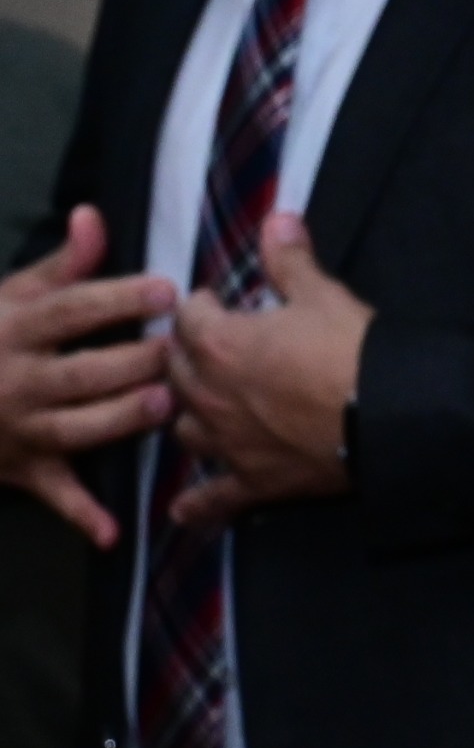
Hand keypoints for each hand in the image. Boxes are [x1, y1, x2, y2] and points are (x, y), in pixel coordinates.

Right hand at [0, 206, 177, 546]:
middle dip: (134, 364)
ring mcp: (21, 428)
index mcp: (17, 330)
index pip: (71, 310)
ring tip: (164, 406)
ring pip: (76, 428)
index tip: (167, 290)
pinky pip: (54, 494)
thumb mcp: (11, 295)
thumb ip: (62, 263)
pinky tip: (113, 532)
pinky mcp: (24, 468)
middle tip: (183, 354)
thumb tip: (94, 216)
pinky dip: (82, 516)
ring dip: (119, 421)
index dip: (118, 299)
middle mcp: (19, 380)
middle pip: (82, 372)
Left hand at [161, 215, 370, 529]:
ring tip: (207, 405)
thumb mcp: (325, 295)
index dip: (202, 307)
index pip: (187, 318)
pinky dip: (197, 503)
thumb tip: (277, 217)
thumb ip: (291, 261)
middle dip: (189, 356)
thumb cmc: (353, 350)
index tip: (217, 303)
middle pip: (176, 372)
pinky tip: (185, 509)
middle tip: (214, 348)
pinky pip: (211, 497)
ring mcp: (226, 443)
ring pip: (183, 427)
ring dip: (190, 413)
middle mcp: (208, 396)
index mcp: (219, 345)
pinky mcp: (253, 481)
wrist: (388, 415)